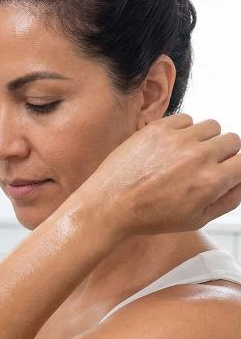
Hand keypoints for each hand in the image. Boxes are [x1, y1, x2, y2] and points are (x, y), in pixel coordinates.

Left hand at [79, 114, 240, 236]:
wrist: (109, 205)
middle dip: (222, 154)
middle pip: (232, 140)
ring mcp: (177, 139)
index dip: (235, 168)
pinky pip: (186, 119)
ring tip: (184, 156)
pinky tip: (168, 148)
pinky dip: (182, 131)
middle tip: (201, 166)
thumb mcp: (196, 219)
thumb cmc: (149, 216)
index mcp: (211, 181)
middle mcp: (198, 156)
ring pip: (211, 126)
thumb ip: (229, 199)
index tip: (224, 171)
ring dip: (203, 139)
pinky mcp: (158, 128)